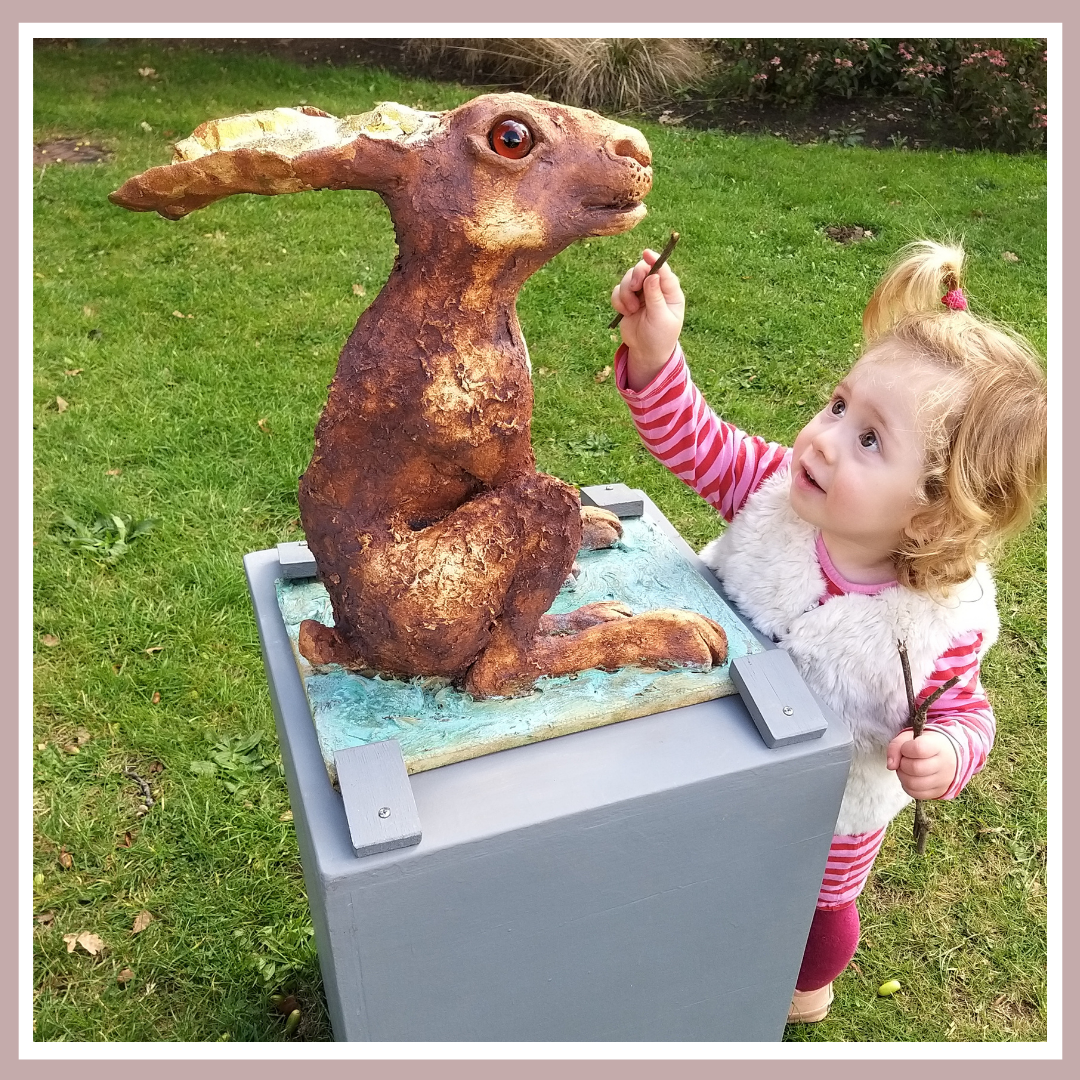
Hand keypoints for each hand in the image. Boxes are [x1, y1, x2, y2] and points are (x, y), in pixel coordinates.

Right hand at [610, 249, 684, 390]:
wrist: (646, 352)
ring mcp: (640, 293)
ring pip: (627, 279)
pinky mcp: (627, 300)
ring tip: (630, 309)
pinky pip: (617, 291)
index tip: (646, 254)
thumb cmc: (659, 337)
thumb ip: (655, 297)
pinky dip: (618, 300)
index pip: (663, 270)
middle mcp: (655, 289)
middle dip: (635, 276)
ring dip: (625, 293)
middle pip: (642, 269)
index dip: (654, 260)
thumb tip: (652, 275)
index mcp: (670, 292)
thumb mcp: (661, 318)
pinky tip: (624, 312)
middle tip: (633, 287)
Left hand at [886, 729, 957, 800]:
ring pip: (914, 784)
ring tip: (906, 769)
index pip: (918, 749)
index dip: (905, 749)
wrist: (946, 755)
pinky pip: (916, 794)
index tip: (906, 748)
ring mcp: (943, 780)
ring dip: (903, 776)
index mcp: (938, 746)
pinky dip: (907, 786)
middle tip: (904, 760)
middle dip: (902, 764)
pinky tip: (910, 777)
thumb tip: (890, 766)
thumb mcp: (909, 737)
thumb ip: (896, 746)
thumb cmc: (924, 744)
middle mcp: (944, 764)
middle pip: (915, 768)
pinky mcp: (939, 792)